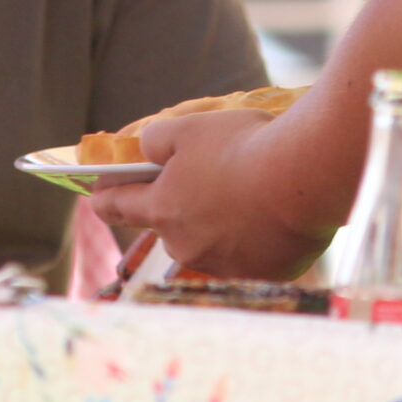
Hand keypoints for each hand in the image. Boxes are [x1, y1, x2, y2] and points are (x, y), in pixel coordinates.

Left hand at [84, 108, 327, 281]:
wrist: (304, 178)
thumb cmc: (244, 148)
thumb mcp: (190, 127)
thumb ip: (157, 139)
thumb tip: (147, 151)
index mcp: (161, 208)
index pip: (117, 206)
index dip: (106, 197)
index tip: (97, 195)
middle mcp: (184, 245)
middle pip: (169, 226)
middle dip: (179, 206)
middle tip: (205, 180)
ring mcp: (221, 264)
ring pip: (209, 242)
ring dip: (219, 223)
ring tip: (248, 194)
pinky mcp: (258, 274)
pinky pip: (248, 255)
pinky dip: (253, 238)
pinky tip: (273, 214)